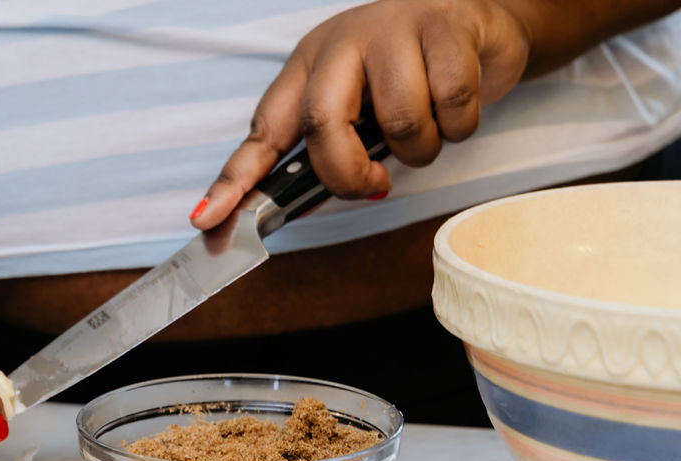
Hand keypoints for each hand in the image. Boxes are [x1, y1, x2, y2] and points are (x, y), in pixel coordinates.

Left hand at [190, 0, 530, 227]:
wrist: (475, 17)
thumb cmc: (410, 71)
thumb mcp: (360, 106)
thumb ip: (331, 151)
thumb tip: (299, 205)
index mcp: (309, 67)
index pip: (263, 129)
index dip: (233, 180)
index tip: (207, 219)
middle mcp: (342, 44)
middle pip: (323, 126)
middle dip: (349, 172)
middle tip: (374, 185)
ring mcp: (393, 31)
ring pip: (400, 122)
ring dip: (422, 147)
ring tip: (429, 125)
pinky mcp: (446, 29)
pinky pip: (451, 106)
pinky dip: (460, 125)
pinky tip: (456, 106)